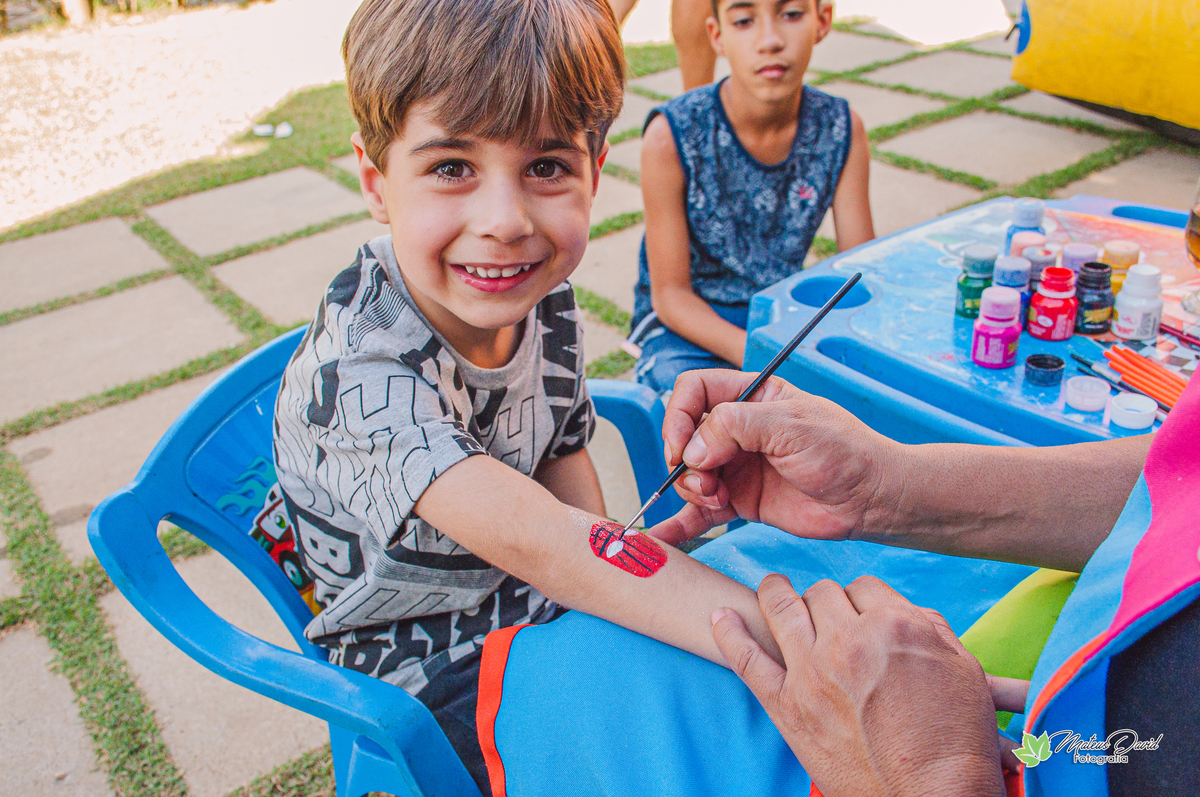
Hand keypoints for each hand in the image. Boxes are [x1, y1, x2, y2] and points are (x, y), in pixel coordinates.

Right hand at [649, 370, 896, 545]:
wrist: (871, 499)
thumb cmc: (845, 451)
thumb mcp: (792, 425)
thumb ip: (737, 426)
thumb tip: (692, 450)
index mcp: (752, 396)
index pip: (694, 390)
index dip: (679, 415)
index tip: (682, 445)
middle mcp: (738, 430)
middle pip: (685, 435)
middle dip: (684, 458)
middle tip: (705, 479)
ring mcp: (736, 466)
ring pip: (688, 473)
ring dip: (690, 488)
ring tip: (716, 498)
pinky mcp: (740, 501)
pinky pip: (700, 511)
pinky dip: (680, 523)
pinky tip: (662, 536)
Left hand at [712, 575, 1012, 796]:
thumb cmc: (957, 739)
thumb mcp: (962, 669)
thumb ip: (930, 629)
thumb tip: (904, 612)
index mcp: (894, 624)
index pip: (864, 587)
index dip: (862, 599)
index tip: (860, 613)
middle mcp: (848, 640)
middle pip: (823, 594)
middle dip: (826, 600)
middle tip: (827, 614)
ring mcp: (812, 671)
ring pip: (782, 608)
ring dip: (775, 592)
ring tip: (772, 588)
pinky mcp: (787, 705)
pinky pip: (746, 659)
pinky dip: (728, 634)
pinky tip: (720, 615)